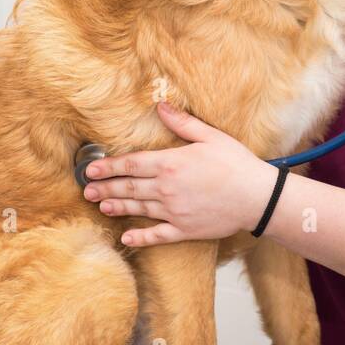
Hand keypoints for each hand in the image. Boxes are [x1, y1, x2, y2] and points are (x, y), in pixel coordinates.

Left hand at [83, 101, 279, 246]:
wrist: (257, 197)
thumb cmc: (236, 163)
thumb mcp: (210, 136)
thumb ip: (182, 123)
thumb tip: (160, 106)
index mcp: (170, 164)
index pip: (131, 164)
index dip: (108, 167)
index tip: (91, 170)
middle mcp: (166, 189)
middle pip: (129, 188)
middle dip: (106, 188)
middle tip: (87, 191)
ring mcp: (174, 212)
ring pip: (138, 209)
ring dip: (117, 207)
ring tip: (102, 207)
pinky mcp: (184, 230)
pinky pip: (157, 235)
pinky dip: (140, 238)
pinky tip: (126, 238)